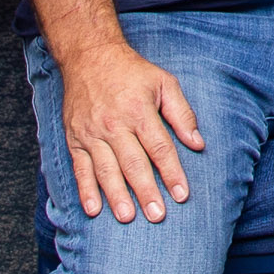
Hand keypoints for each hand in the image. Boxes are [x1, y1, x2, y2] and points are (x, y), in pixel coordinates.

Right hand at [52, 30, 204, 221]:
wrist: (89, 56)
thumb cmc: (132, 72)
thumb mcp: (164, 83)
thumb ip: (182, 113)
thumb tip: (198, 143)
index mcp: (139, 110)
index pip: (159, 147)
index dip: (172, 172)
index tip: (182, 194)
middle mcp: (114, 124)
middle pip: (133, 163)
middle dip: (146, 191)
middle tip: (157, 215)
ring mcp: (92, 133)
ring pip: (105, 169)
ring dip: (117, 195)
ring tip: (128, 217)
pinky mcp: (75, 139)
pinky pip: (80, 168)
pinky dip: (85, 190)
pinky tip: (93, 210)